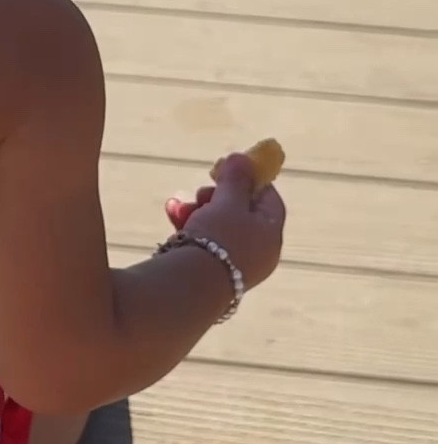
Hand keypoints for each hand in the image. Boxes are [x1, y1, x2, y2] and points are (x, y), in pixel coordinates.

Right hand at [165, 153, 285, 292]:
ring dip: (196, 209)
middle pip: (240, 213)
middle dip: (216, 196)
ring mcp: (232, 265)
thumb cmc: (219, 238)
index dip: (250, 180)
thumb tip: (244, 158)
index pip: (268, 200)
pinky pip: (201, 242)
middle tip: (202, 191)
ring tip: (179, 204)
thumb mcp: (229, 202)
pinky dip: (188, 226)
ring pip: (216, 226)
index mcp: (271, 236)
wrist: (192, 285)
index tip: (230, 168)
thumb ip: (237, 179)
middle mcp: (256, 253)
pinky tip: (171, 213)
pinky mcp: (209, 273)